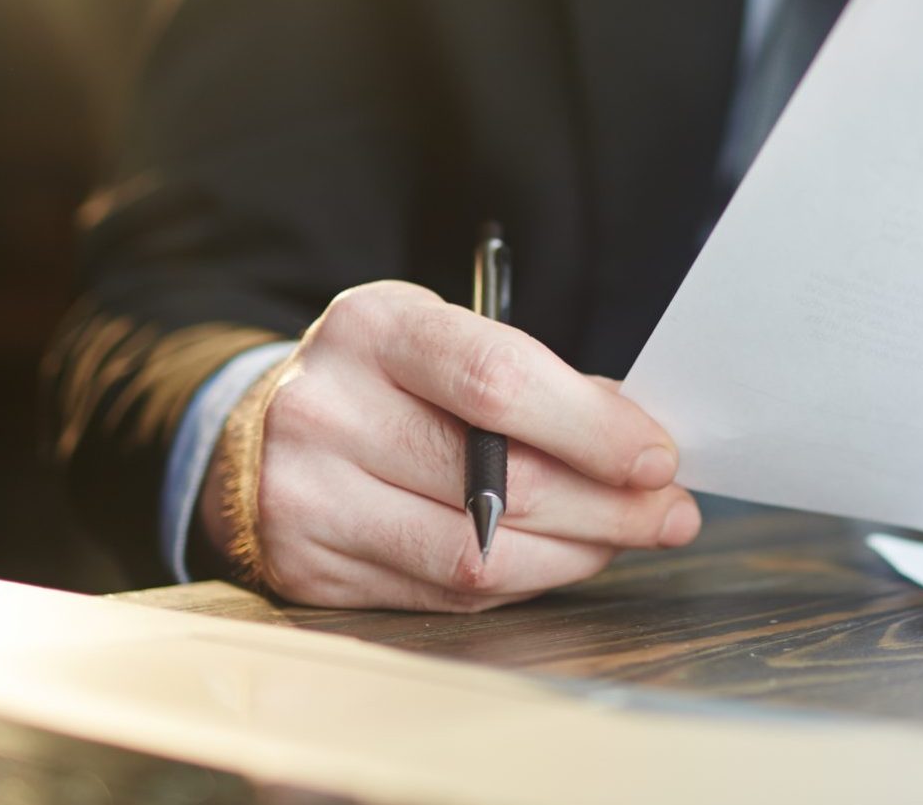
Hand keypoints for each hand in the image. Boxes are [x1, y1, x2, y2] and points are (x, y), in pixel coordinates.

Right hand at [200, 280, 699, 610]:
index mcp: (373, 329)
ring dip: (572, 554)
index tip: (657, 457)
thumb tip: (641, 444)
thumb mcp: (443, 339)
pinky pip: (443, 593)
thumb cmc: (383, 378)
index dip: (590, 427)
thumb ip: (535, 384)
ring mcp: (309, 497)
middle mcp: (327, 411)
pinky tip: (555, 558)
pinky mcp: (310, 570)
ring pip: (474, 553)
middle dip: (605, 505)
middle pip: (494, 480)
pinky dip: (518, 580)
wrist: (254, 429)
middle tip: (668, 514)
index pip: (496, 381)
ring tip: (619, 540)